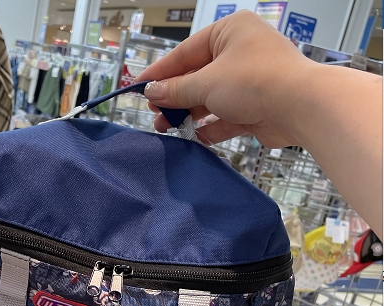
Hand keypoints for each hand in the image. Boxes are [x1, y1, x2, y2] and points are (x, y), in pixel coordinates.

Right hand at [137, 10, 313, 146]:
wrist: (300, 107)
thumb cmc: (256, 81)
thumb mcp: (206, 82)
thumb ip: (176, 90)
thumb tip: (152, 92)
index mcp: (229, 32)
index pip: (185, 52)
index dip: (160, 72)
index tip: (140, 87)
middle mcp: (239, 53)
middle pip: (196, 77)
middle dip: (174, 97)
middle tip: (154, 114)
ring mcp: (248, 82)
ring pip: (209, 99)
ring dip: (187, 114)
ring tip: (166, 128)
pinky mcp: (254, 107)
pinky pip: (223, 117)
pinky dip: (207, 127)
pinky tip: (191, 137)